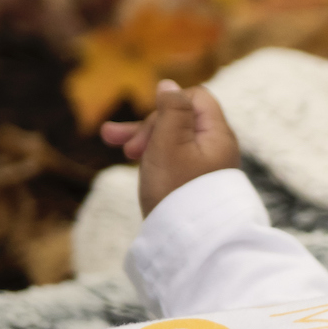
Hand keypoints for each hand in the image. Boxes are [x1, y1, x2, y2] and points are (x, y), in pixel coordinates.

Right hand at [99, 79, 240, 216]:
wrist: (186, 243)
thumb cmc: (176, 191)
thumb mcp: (169, 143)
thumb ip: (172, 110)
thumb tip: (171, 85)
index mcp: (218, 134)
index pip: (196, 97)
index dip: (169, 103)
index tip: (149, 124)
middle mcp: (216, 147)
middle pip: (180, 118)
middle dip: (148, 124)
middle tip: (125, 147)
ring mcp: (206, 165)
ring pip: (172, 138)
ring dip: (142, 136)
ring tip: (109, 140)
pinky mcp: (194, 180)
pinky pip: (173, 156)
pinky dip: (152, 154)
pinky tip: (133, 160)